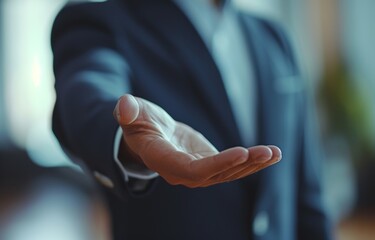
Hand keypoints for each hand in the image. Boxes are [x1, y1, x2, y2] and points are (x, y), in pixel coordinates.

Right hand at [114, 94, 280, 187]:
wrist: (151, 134)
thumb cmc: (140, 122)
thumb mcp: (133, 114)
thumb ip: (128, 111)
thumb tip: (125, 105)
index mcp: (164, 160)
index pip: (192, 170)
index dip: (216, 164)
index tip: (240, 153)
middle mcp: (183, 172)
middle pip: (216, 175)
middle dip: (242, 164)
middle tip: (267, 152)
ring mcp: (198, 170)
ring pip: (228, 173)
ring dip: (252, 164)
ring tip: (275, 153)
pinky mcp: (210, 164)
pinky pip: (232, 166)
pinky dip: (251, 161)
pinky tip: (272, 154)